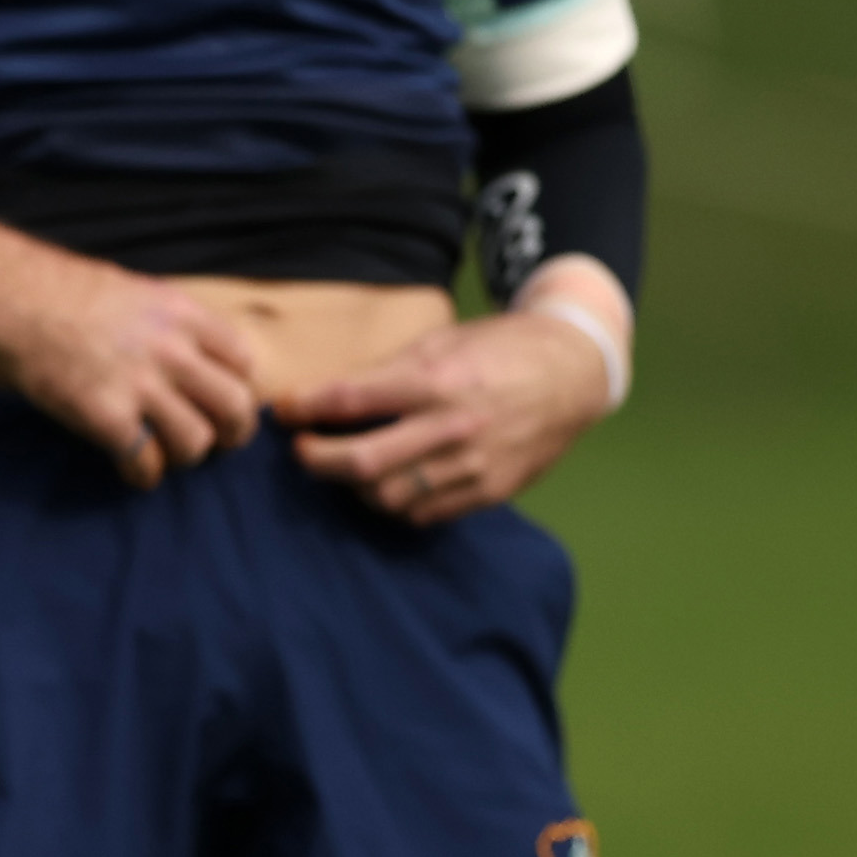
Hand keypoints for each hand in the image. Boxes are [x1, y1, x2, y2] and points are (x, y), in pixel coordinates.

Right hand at [0, 197, 260, 488]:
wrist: (10, 302)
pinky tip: (131, 470)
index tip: (218, 399)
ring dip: (183, 456)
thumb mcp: (133, 292)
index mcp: (183, 314)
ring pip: (196, 442)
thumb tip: (188, 355)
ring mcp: (140, 386)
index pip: (242, 361)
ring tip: (163, 454)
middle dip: (230, 433)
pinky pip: (145, 463)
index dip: (235, 385)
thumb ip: (169, 324)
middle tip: (214, 441)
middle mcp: (172, 351)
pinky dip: (142, 475)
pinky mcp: (107, 418)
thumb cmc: (59, 292)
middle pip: (235, 407)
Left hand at [280, 298, 616, 525]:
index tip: (283, 410)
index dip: (305, 406)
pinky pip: (424, 513)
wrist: (573, 372)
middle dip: (315, 459)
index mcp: (434, 380)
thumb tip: (321, 396)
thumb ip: (382, 373)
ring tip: (344, 468)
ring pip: (387, 496)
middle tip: (301, 450)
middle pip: (360, 462)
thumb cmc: (496, 349)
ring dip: (353, 487)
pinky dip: (395, 503)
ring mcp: (473, 464)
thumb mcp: (437, 343)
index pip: (350, 398)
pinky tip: (387, 484)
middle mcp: (452, 426)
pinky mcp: (491, 491)